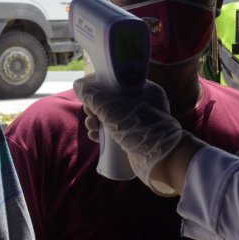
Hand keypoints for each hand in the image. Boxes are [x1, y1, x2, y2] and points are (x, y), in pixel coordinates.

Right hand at [74, 75, 184, 195]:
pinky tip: (95, 137)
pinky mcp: (134, 137)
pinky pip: (114, 130)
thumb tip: (79, 85)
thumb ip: (92, 94)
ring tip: (92, 128)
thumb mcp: (111, 106)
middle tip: (90, 114)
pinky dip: (102, 132)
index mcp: (144, 88)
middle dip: (94, 107)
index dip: (99, 85)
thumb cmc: (137, 127)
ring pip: (110, 116)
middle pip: (110, 99)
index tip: (88, 95)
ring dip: (96, 121)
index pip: (116, 80)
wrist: (159, 159)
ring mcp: (139, 121)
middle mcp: (143, 102)